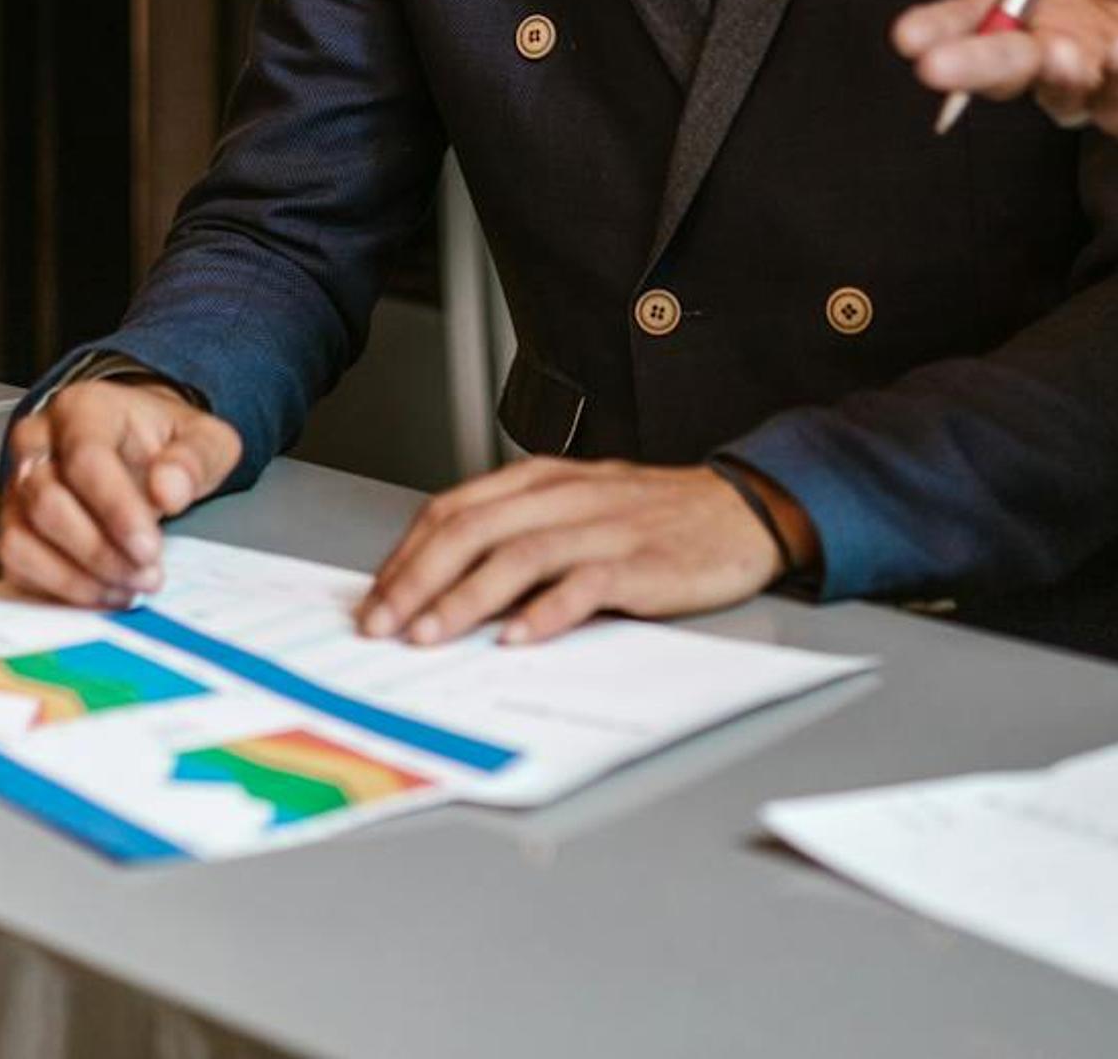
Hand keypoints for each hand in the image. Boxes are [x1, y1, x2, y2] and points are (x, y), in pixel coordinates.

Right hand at [0, 378, 241, 606]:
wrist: (136, 447)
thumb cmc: (163, 442)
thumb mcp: (202, 439)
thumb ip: (194, 459)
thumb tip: (170, 489)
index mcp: (83, 409)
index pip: (86, 459)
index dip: (116, 510)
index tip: (149, 548)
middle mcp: (37, 442)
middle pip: (47, 503)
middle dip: (99, 552)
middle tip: (146, 574)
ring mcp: (16, 485)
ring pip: (21, 540)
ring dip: (75, 578)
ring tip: (126, 588)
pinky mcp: (12, 524)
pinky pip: (16, 566)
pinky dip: (56, 590)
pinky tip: (100, 592)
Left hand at [357, 458, 786, 646]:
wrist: (743, 509)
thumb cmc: (653, 517)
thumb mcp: (577, 507)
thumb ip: (518, 533)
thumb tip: (442, 588)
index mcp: (543, 479)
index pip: (455, 509)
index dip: (407, 555)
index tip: (374, 600)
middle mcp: (567, 495)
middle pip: (475, 528)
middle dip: (418, 579)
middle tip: (382, 625)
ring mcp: (606, 527)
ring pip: (520, 554)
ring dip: (467, 597)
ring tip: (431, 636)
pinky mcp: (644, 562)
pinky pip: (587, 584)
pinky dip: (547, 612)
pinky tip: (517, 638)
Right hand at [889, 0, 1117, 148]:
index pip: (985, 12)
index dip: (946, 25)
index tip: (910, 35)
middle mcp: (1071, 42)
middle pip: (1005, 64)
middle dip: (970, 66)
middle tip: (936, 67)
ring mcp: (1111, 83)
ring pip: (1057, 96)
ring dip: (1049, 74)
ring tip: (1061, 50)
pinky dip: (1117, 81)